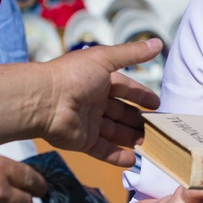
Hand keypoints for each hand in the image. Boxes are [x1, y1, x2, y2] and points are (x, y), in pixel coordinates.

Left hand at [41, 39, 160, 162]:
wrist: (44, 100)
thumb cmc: (73, 75)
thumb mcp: (105, 58)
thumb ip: (132, 53)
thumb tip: (158, 43)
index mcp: (98, 80)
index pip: (125, 88)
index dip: (140, 95)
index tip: (156, 104)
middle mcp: (93, 101)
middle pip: (121, 112)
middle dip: (139, 120)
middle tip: (158, 128)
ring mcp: (88, 122)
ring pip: (115, 132)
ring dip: (132, 137)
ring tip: (151, 144)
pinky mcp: (82, 141)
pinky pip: (103, 150)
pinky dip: (117, 156)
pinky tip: (133, 160)